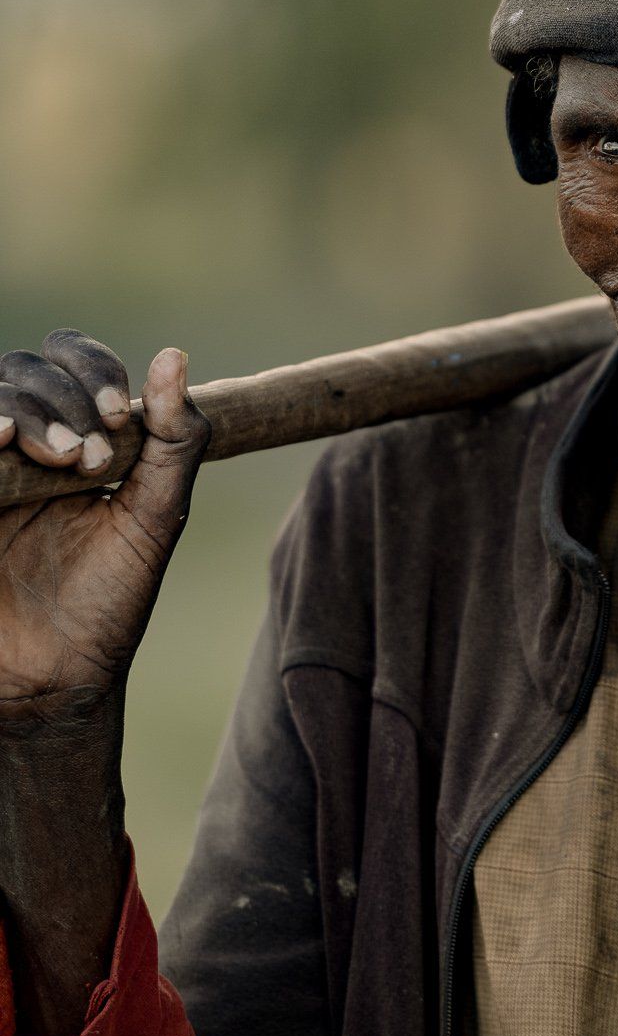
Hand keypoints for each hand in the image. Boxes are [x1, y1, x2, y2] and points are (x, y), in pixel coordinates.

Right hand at [0, 333, 209, 725]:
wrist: (53, 679)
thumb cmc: (108, 600)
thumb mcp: (155, 517)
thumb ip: (174, 439)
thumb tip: (173, 356)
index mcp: (75, 436)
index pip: (71, 360)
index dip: (93, 370)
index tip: (120, 417)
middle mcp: (24, 444)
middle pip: (25, 371)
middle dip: (64, 401)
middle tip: (90, 460)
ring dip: (29, 413)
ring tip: (60, 462)